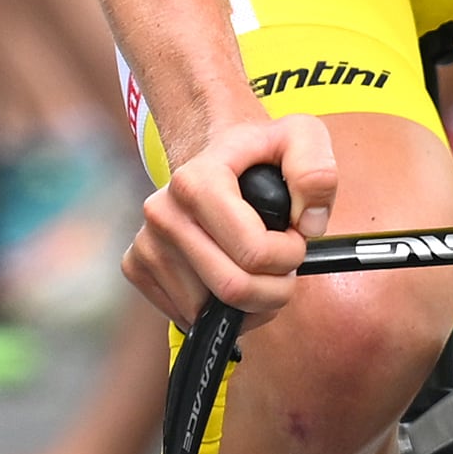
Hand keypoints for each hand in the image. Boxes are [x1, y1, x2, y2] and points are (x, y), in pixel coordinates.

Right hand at [127, 109, 331, 328]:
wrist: (215, 156)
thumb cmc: (259, 153)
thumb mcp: (301, 137)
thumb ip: (316, 172)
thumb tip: (309, 224)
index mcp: (196, 181)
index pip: (254, 253)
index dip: (289, 255)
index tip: (294, 238)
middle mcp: (162, 213)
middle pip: (233, 290)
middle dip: (275, 289)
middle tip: (283, 265)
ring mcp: (145, 243)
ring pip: (210, 311)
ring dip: (250, 302)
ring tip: (257, 267)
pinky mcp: (137, 268)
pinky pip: (187, 316)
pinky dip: (219, 311)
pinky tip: (230, 275)